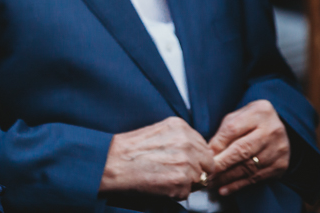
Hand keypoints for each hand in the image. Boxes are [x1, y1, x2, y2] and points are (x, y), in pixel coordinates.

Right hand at [99, 117, 214, 199]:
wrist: (112, 162)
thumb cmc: (129, 149)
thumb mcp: (157, 132)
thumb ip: (179, 139)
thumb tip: (195, 154)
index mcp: (181, 127)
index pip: (204, 146)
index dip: (195, 157)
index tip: (182, 161)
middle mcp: (187, 142)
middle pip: (207, 163)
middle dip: (195, 170)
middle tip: (174, 172)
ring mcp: (186, 162)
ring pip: (198, 179)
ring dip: (184, 182)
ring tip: (162, 176)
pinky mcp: (181, 181)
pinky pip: (187, 193)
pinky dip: (174, 193)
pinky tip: (159, 183)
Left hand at [209, 99, 288, 195]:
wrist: (276, 127)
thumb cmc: (250, 121)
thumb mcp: (236, 117)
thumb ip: (223, 132)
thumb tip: (208, 153)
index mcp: (259, 112)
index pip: (232, 129)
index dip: (216, 144)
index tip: (204, 155)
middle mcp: (272, 131)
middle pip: (242, 150)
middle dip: (221, 164)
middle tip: (206, 173)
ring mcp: (278, 149)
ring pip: (249, 167)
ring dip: (227, 177)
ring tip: (211, 183)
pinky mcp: (280, 165)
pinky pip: (256, 178)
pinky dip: (238, 185)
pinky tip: (224, 188)